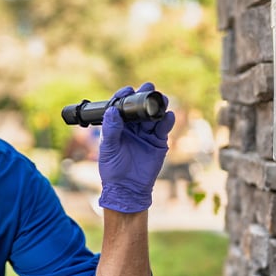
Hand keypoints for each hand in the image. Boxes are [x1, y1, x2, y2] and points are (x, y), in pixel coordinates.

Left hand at [98, 82, 175, 212]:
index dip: (125, 97)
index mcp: (118, 127)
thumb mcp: (109, 149)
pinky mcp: (158, 142)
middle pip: (140, 107)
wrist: (127, 188)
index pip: (122, 107)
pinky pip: (163, 129)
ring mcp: (147, 134)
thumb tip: (112, 110)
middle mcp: (133, 128)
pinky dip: (167, 121)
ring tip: (160, 99)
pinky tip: (167, 115)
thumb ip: (111, 129)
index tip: (127, 90)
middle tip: (149, 87)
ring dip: (157, 106)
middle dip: (144, 96)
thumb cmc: (113, 170)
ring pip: (153, 116)